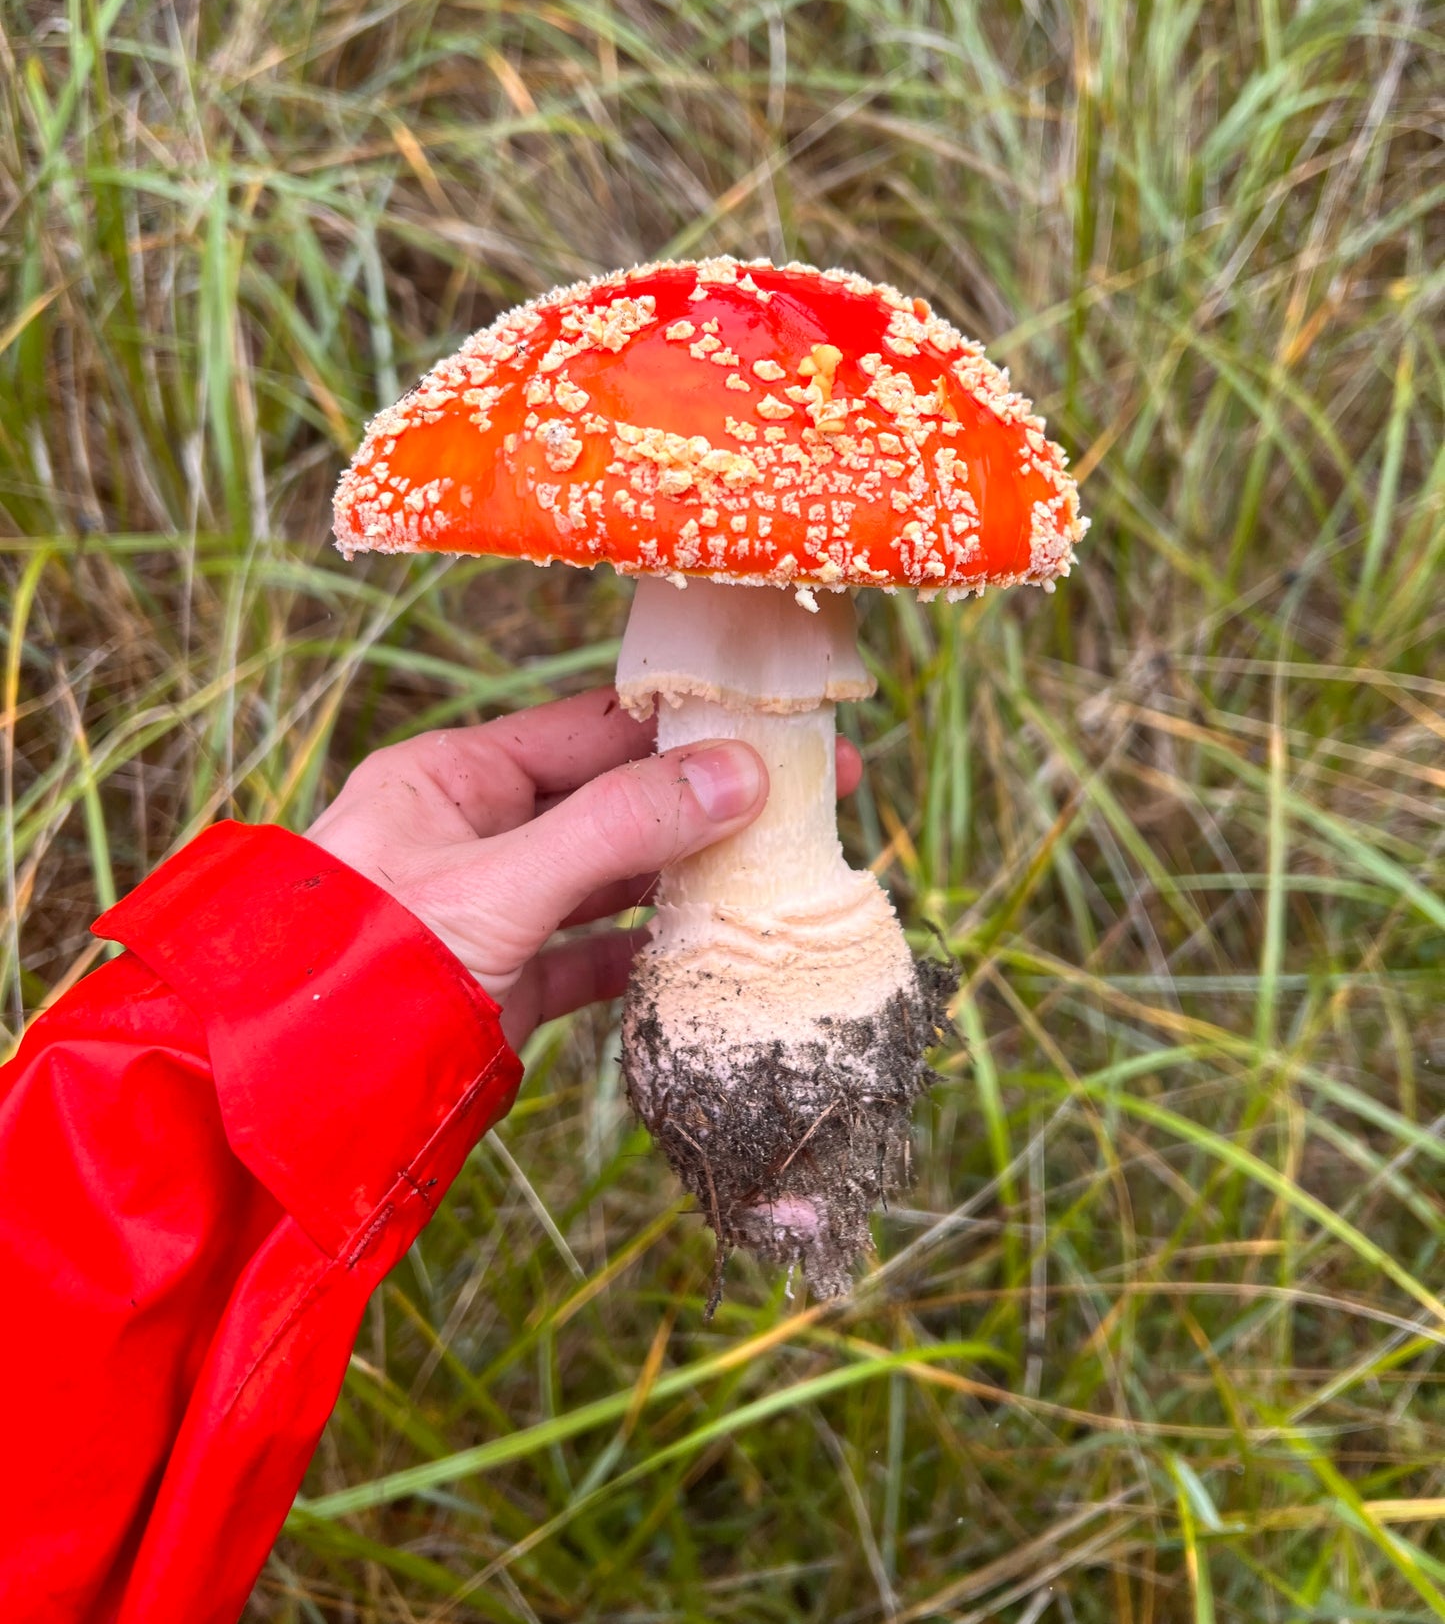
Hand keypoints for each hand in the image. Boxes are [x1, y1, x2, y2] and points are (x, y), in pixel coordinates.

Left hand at [306, 687, 862, 1050]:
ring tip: (781, 873)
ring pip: (612, 878)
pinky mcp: (507, 983)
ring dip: (687, 878)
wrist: (286, 1101)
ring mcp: (495, 910)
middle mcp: (475, 833)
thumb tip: (739, 772)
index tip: (779, 727)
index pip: (591, 729)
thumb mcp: (500, 884)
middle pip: (614, 800)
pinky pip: (594, 956)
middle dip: (707, 801)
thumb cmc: (367, 962)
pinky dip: (648, 955)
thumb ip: (619, 828)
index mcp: (453, 778)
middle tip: (816, 796)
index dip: (688, 725)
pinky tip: (711, 952)